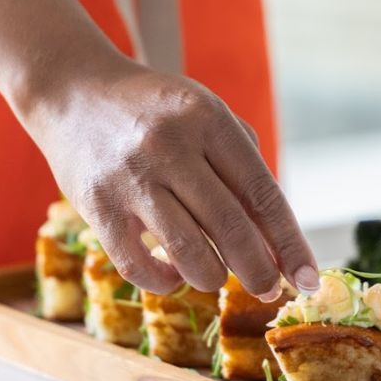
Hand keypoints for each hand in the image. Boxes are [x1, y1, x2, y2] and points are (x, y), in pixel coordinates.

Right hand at [27, 54, 318, 297]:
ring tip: (218, 278)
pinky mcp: (97, 206)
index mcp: (208, 119)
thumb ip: (243, 168)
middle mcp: (170, 146)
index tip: (309, 280)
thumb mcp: (205, 116)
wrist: (71, 89)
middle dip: (259, 271)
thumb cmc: (153, 112)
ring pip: (189, 255)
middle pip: (231, 229)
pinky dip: (166, 282)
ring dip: (213, 279)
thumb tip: (278, 242)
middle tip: (270, 291)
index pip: (262, 194)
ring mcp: (131, 178)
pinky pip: (140, 267)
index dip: (290, 244)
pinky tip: (174, 275)